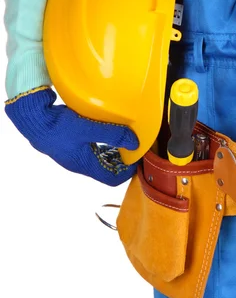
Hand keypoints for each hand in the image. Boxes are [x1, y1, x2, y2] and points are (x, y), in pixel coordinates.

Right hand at [5, 87, 138, 185]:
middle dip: (123, 160)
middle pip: (108, 169)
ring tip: (125, 138)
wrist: (33, 118)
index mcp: (85, 165)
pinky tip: (108, 131)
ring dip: (114, 151)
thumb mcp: (88, 129)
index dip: (128, 172)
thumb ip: (112, 134)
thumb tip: (135, 143)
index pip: (112, 179)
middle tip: (135, 147)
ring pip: (101, 158)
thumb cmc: (57, 127)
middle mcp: (81, 163)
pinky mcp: (72, 143)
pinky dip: (104, 142)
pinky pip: (93, 147)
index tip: (139, 159)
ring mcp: (76, 153)